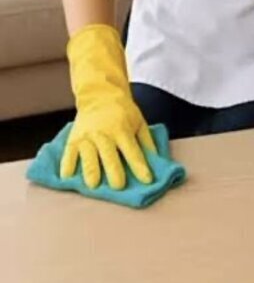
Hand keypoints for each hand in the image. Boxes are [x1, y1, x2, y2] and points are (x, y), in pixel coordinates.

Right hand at [60, 24, 156, 189]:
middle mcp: (103, 134)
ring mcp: (86, 137)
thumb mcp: (139, 122)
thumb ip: (147, 142)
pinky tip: (68, 178)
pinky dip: (67, 166)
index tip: (147, 180)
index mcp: (122, 129)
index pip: (133, 151)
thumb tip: (157, 162)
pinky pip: (68, 154)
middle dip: (114, 172)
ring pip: (88, 157)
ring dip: (90, 172)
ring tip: (93, 186)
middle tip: (118, 187)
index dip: (140, 167)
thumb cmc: (122, 112)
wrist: (99, 95)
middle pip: (109, 156)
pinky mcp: (73, 139)